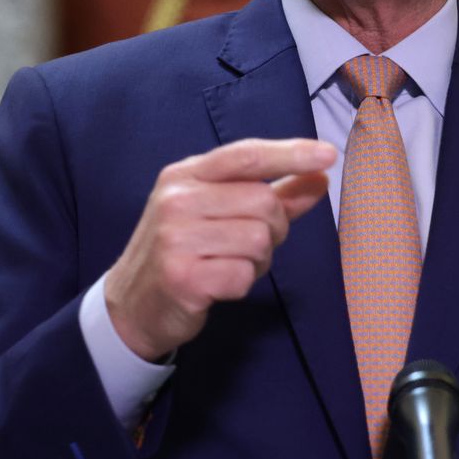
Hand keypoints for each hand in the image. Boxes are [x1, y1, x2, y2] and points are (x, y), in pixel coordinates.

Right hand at [104, 138, 334, 360]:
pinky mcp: (183, 277)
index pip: (246, 156)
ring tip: (231, 264)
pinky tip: (219, 284)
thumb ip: (272, 194)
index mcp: (185, 175)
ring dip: (258, 259)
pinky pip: (244, 275)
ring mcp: (176, 238)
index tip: (328, 155)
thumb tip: (320, 176)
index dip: (290, 154)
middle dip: (273, 228)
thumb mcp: (217, 212)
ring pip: (259, 240)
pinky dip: (242, 283)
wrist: (130, 305)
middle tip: (249, 245)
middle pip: (263, 203)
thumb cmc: (182, 250)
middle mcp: (177, 200)